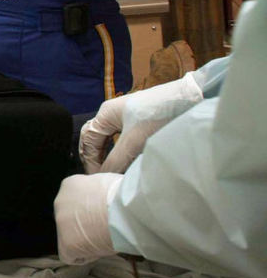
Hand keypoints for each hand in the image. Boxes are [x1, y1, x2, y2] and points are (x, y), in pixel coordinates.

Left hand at [54, 173, 122, 265]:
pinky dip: (85, 256)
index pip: (75, 202)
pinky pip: (71, 255)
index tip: (105, 216)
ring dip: (86, 241)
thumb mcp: (107, 182)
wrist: (124, 210)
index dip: (90, 212)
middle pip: (70, 219)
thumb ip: (97, 191)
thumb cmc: (124, 195)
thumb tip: (102, 198)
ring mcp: (60, 223)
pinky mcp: (66, 243)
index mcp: (69, 185)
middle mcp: (60, 202)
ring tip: (107, 239)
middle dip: (86, 226)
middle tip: (106, 229)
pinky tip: (100, 250)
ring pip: (70, 237)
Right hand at [78, 74, 202, 173]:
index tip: (96, 177)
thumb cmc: (158, 115)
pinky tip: (126, 162)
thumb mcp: (134, 141)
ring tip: (112, 172)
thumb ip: (115, 160)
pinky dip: (120, 151)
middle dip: (96, 158)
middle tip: (101, 176)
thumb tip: (102, 176)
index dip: (89, 160)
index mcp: (105, 113)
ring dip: (108, 156)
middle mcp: (112, 113)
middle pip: (95, 139)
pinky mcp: (139, 121)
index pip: (87, 140)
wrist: (190, 100)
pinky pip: (122, 139)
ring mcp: (126, 116)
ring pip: (109, 140)